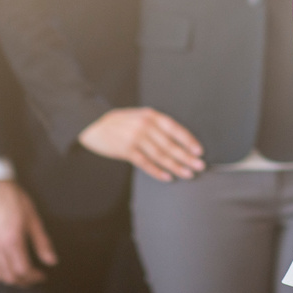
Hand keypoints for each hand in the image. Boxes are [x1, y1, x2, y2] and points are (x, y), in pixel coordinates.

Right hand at [0, 179, 56, 285]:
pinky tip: (4, 267)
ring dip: (9, 279)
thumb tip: (51, 261)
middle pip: (9, 276)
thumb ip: (42, 242)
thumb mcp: (33, 219)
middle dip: (23, 281)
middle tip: (33, 278)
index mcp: (12, 240)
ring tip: (21, 275)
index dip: (34, 277)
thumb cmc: (14, 200)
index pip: (23, 270)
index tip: (42, 276)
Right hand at [79, 107, 204, 181]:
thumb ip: (156, 125)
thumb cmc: (119, 122)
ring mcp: (135, 138)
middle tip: (200, 166)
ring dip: (176, 166)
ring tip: (188, 174)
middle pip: (170, 144)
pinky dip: (157, 171)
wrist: (92, 124)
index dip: (188, 140)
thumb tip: (178, 141)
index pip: (175, 128)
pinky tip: (168, 177)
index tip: (199, 151)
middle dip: (187, 157)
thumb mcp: (139, 116)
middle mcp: (145, 125)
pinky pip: (145, 163)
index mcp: (151, 115)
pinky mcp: (125, 150)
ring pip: (160, 155)